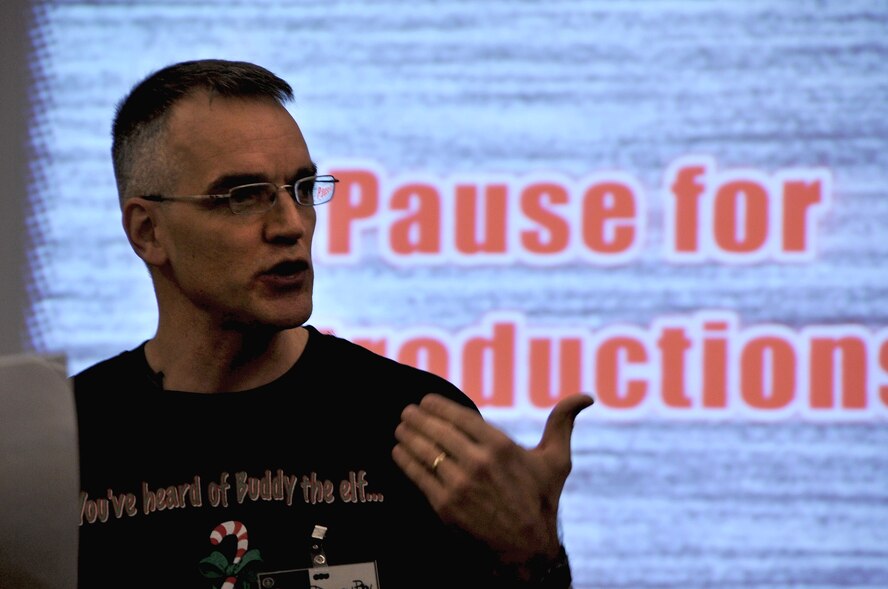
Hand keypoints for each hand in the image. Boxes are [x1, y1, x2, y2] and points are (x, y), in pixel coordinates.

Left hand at [392, 392, 593, 569]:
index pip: (460, 416)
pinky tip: (398, 451)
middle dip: (417, 418)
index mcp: (501, 446)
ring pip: (425, 451)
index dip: (438, 406)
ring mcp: (460, 484)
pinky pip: (418, 476)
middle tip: (406, 412)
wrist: (527, 548)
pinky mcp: (446, 506)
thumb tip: (587, 396)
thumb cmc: (541, 500)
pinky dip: (404, 460)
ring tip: (400, 427)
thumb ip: (563, 423)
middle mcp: (479, 462)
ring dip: (408, 435)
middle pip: (438, 430)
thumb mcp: (556, 460)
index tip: (425, 400)